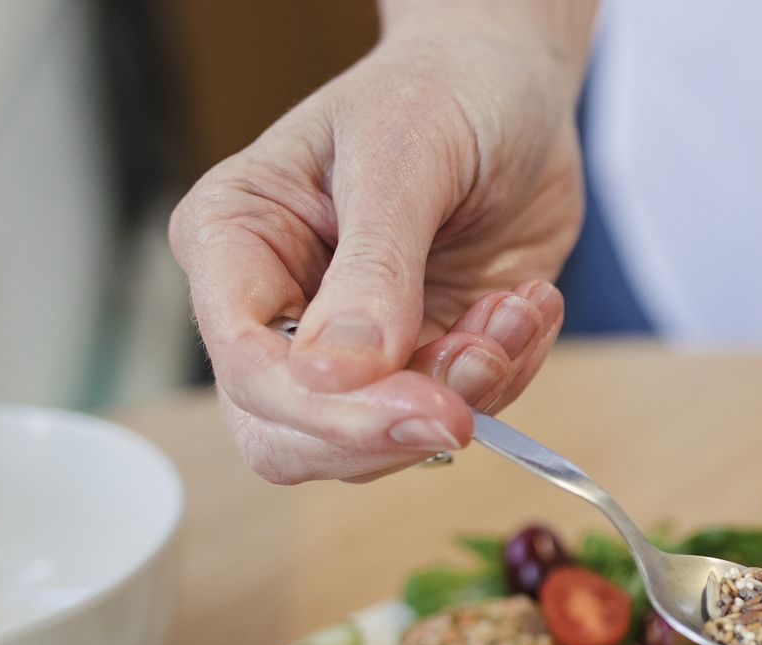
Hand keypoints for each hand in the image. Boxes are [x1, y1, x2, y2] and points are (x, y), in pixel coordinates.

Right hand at [169, 17, 585, 482]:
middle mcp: (278, 307)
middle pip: (291, 436)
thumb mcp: (403, 158)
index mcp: (236, 242)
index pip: (247, 366)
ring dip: (468, 391)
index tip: (425, 406)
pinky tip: (524, 306)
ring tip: (515, 308)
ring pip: (378, 442)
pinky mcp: (421, 358)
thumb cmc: (439, 90)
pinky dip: (505, 375)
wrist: (513, 85)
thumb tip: (332, 376)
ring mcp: (351, 344)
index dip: (328, 408)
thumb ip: (374, 269)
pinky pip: (453, 413)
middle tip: (476, 380)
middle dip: (393, 427)